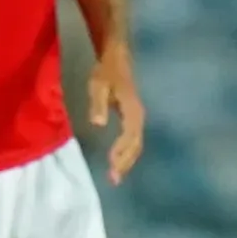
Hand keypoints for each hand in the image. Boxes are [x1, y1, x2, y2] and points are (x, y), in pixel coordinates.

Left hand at [89, 44, 146, 184]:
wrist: (116, 58)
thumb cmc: (106, 71)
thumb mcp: (98, 85)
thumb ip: (98, 104)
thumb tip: (98, 124)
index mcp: (132, 111)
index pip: (129, 137)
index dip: (121, 153)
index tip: (111, 166)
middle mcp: (138, 117)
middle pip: (136, 145)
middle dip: (125, 163)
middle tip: (114, 180)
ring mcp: (137, 117)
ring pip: (136, 144)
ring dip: (127, 161)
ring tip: (116, 176)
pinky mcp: (133, 117)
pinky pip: (133, 139)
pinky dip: (127, 153)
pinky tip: (118, 160)